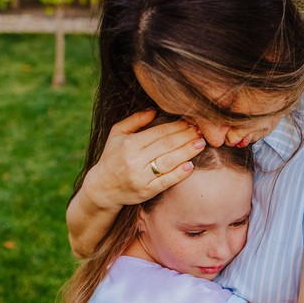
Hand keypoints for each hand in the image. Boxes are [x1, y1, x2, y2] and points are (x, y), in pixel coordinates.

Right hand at [86, 109, 204, 208]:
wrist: (102, 188)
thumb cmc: (111, 157)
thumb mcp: (116, 134)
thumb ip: (134, 120)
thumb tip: (154, 110)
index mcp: (129, 144)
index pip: (159, 133)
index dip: (177, 127)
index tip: (191, 122)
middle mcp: (134, 160)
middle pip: (166, 145)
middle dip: (186, 136)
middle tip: (201, 130)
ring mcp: (140, 177)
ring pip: (168, 162)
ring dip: (187, 152)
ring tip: (200, 144)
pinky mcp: (145, 192)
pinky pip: (165, 182)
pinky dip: (178, 174)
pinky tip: (190, 166)